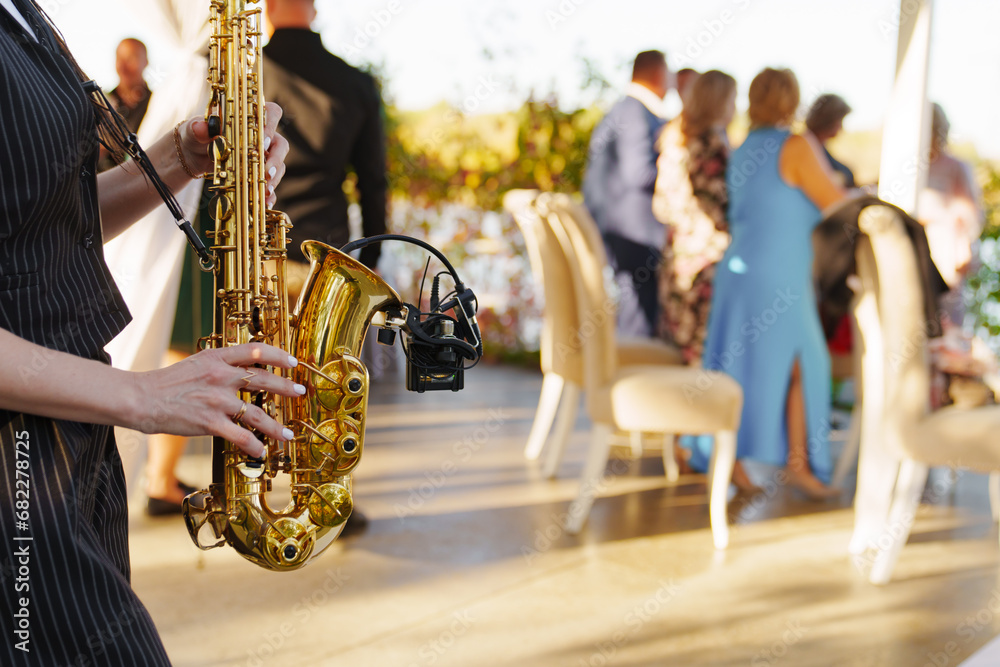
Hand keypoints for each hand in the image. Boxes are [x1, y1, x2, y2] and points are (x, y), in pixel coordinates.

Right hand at [129, 343, 304, 457]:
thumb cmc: (166, 383)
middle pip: (263, 379)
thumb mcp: (195, 363)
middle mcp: (220, 376)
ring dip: (275, 426)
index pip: (254, 350)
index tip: (292, 361)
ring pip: (257, 413)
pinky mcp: (210, 422)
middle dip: (286, 386)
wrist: (140, 398)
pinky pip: (240, 436)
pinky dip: (253, 446)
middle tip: (300, 391)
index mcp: (217, 358)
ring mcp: (217, 400)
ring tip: (287, 434)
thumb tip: (241, 369)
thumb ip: (219, 365)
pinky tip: (260, 452)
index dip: (277, 354)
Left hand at [174, 101, 289, 206]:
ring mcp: (261, 157)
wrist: (191, 157)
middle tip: (267, 171)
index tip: (263, 140)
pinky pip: (269, 184)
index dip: (271, 125)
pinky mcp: (257, 174)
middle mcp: (260, 138)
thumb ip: (197, 128)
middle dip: (277, 159)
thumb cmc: (196, 136)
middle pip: (280, 144)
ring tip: (266, 190)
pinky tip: (265, 203)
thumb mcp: (192, 131)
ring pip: (278, 166)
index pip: (271, 113)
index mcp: (249, 120)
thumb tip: (201, 127)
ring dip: (274, 179)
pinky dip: (269, 195)